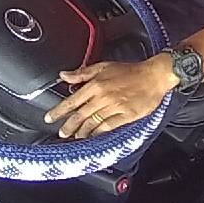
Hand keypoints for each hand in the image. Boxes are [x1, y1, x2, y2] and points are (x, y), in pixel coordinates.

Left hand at [45, 54, 178, 138]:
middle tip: (61, 133)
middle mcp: (102, 97)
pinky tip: (93, 135)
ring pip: (92, 123)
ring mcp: (114, 107)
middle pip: (80, 115)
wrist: (153, 76)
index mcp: (95, 85)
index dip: (59, 111)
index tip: (50, 117)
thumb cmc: (130, 71)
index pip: (72, 100)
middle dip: (68, 126)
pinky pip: (108, 126)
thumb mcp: (103, 66)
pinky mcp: (125, 116)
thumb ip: (82, 73)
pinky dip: (98, 132)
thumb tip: (64, 75)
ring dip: (81, 131)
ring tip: (75, 136)